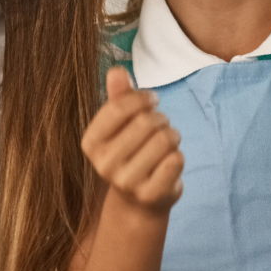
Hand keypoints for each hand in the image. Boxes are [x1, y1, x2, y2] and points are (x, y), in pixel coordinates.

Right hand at [81, 66, 183, 213]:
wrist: (138, 200)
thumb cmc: (130, 150)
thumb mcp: (120, 124)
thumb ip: (118, 96)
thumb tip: (117, 70)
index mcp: (91, 143)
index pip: (118, 107)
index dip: (141, 98)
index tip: (152, 100)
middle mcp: (104, 165)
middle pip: (145, 122)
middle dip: (160, 118)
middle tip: (161, 125)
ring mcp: (127, 183)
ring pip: (164, 139)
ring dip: (172, 135)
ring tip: (167, 142)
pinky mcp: (151, 195)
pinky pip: (176, 160)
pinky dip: (178, 155)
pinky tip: (169, 162)